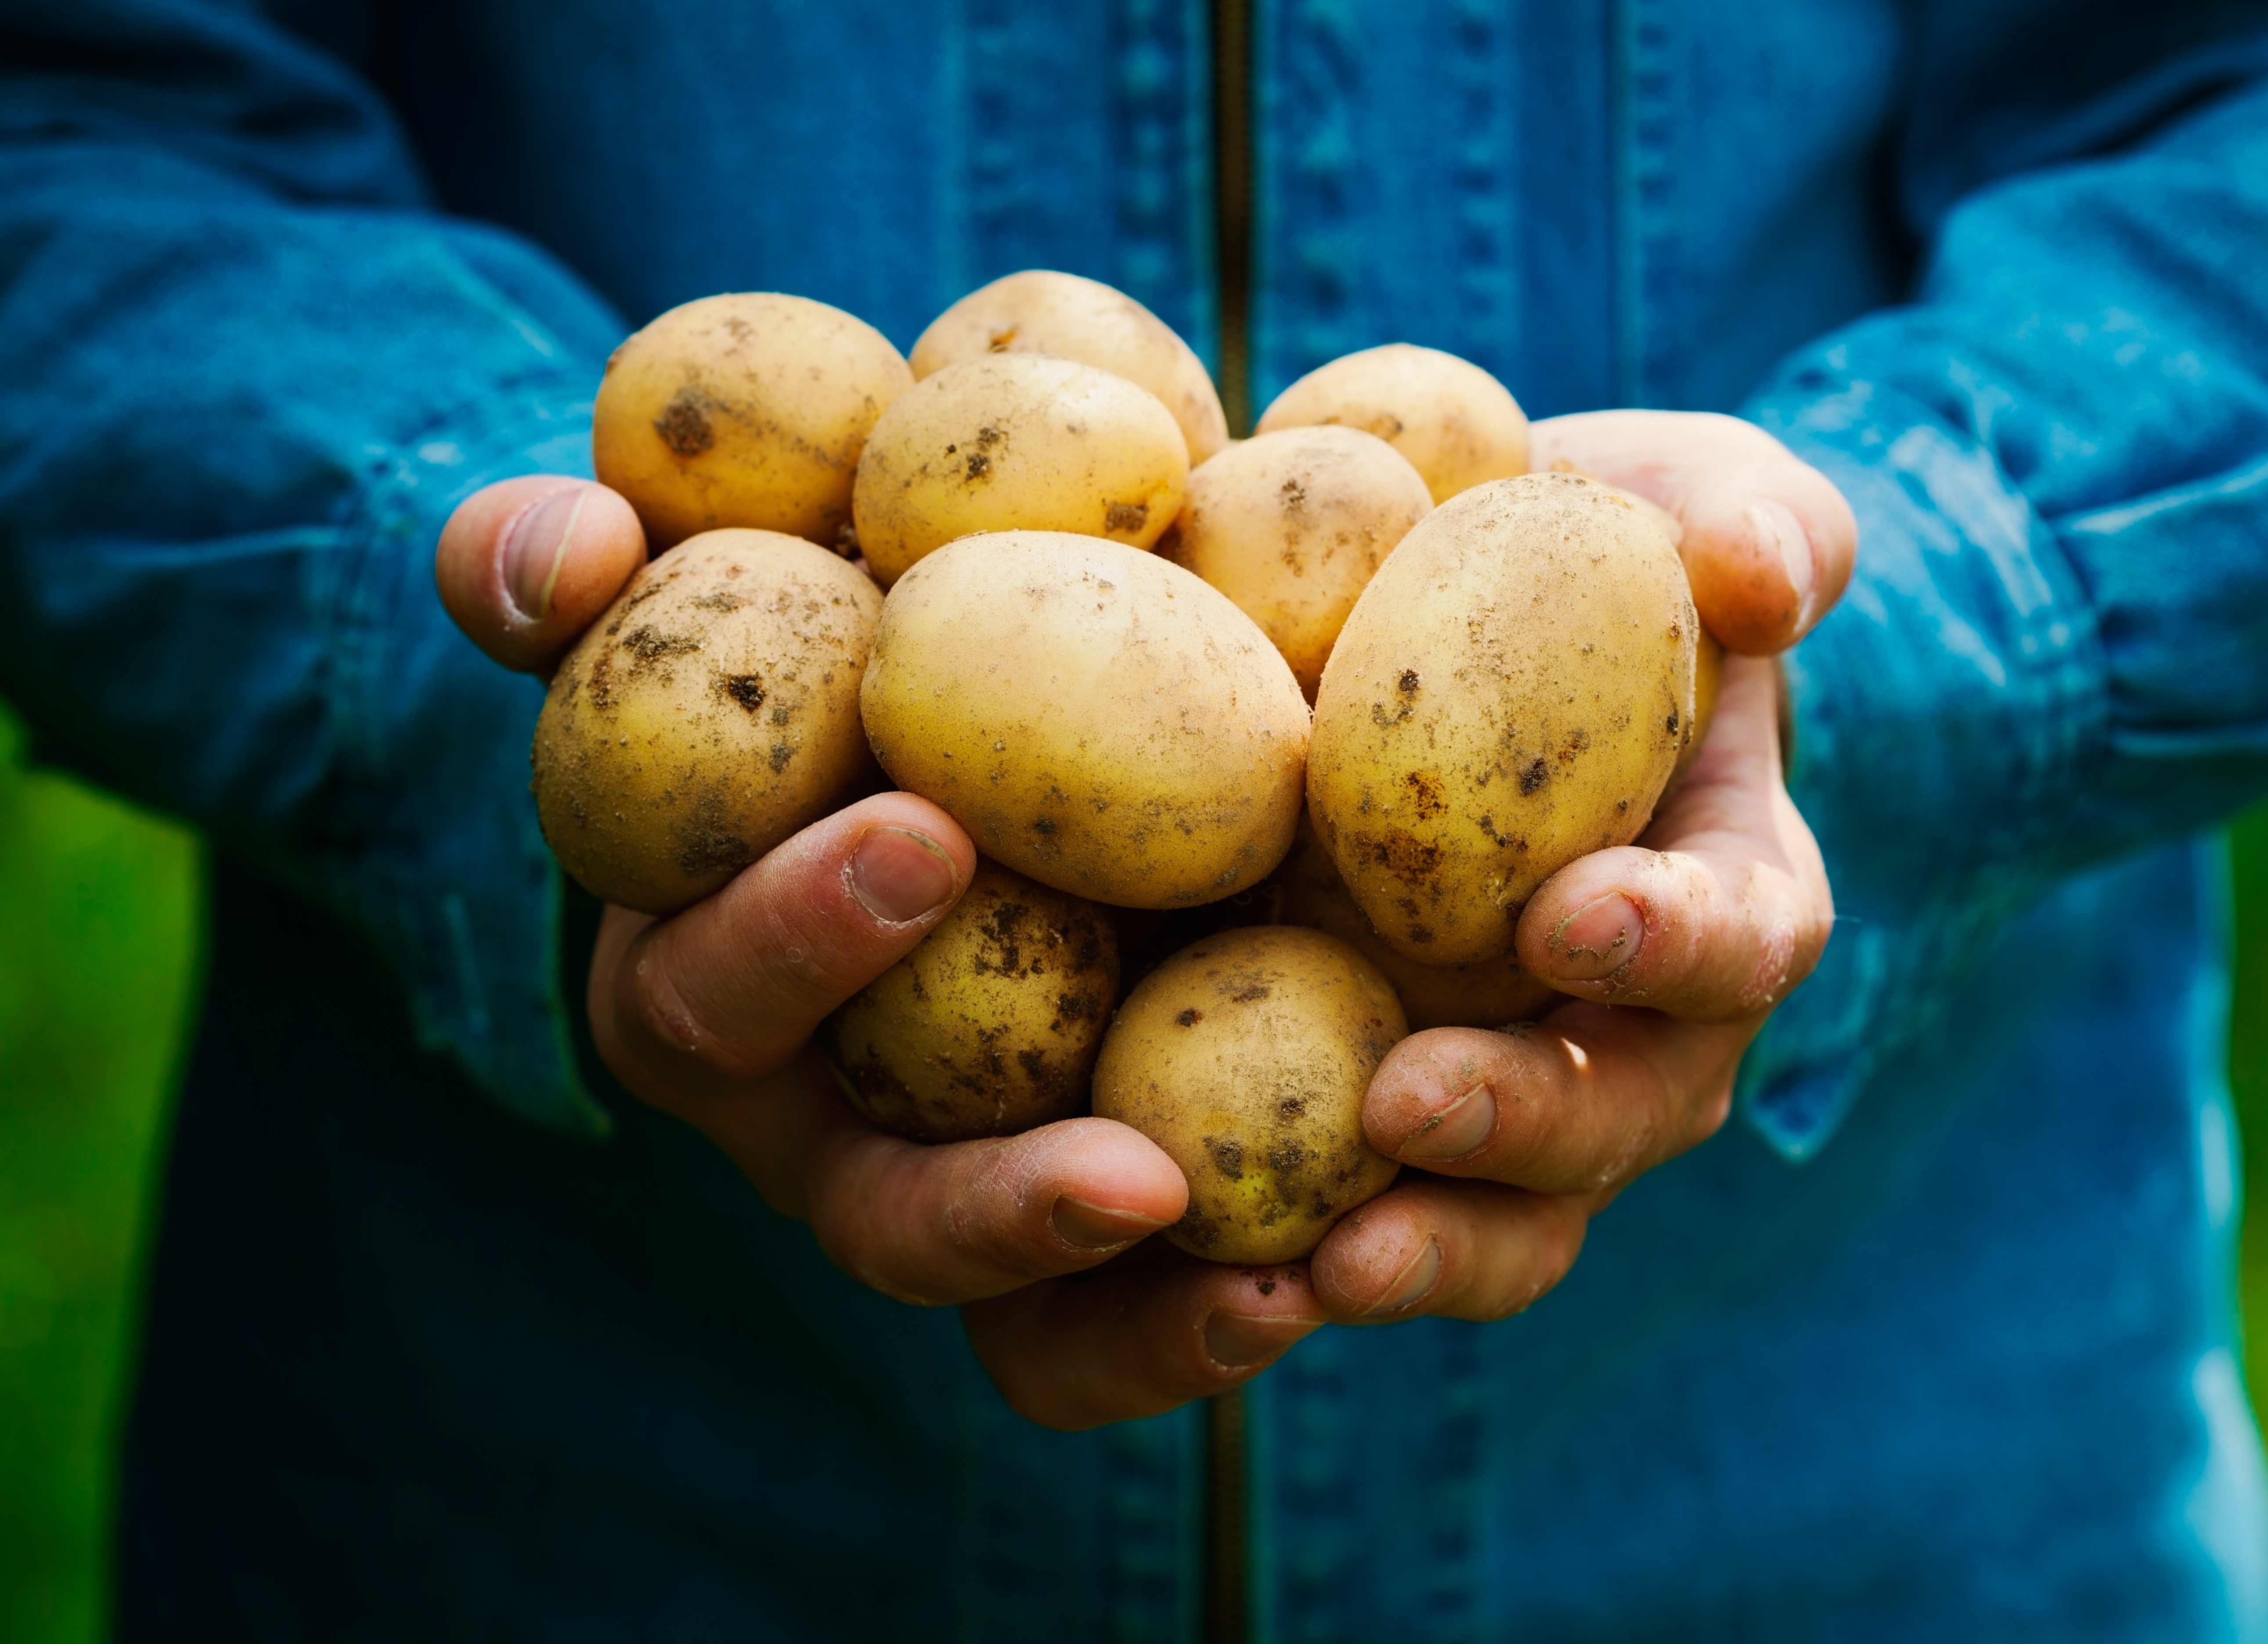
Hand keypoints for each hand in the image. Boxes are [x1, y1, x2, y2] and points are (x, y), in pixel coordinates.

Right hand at [436, 478, 1318, 1411]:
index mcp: (713, 984)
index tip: (925, 834)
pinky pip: (1131, 1329)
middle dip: (990, 1206)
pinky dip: (1210, 1324)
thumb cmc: (812, 637)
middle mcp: (835, 1123)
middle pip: (884, 1216)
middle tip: (1133, 1176)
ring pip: (1026, 1325)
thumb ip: (574, 567)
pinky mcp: (1093, 1214)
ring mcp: (966, 1187)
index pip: (719, 992)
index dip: (798, 933)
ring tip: (1273, 1295)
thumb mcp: (695, 583)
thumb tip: (563, 551)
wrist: (970, 702)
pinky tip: (1330, 1281)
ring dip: (1139, 1327)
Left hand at [1298, 410, 1851, 1325]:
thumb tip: (1766, 576)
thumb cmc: (1572, 557)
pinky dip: (1284, 1269)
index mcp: (1714, 896)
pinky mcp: (1365, 1131)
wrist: (1420, 633)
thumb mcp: (1671, 499)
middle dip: (1525, 1127)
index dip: (1678, 940)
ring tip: (1318, 1270)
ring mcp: (1503, 1097)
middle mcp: (1626, 1030)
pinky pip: (1351, 1229)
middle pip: (1613, 1120)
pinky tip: (1198, 1275)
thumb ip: (1751, 518)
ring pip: (1500, 1222)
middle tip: (1409, 1106)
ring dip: (1421, 1251)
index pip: (1740, 937)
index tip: (1573, 915)